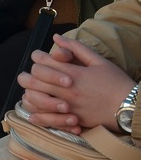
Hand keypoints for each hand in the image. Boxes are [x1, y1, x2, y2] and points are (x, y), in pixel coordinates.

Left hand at [19, 35, 136, 131]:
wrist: (132, 109)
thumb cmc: (117, 83)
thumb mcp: (99, 61)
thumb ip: (76, 48)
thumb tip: (56, 38)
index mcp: (74, 73)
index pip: (42, 62)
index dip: (37, 57)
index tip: (39, 58)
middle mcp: (68, 90)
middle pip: (34, 80)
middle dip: (29, 75)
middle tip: (32, 74)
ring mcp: (69, 106)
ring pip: (36, 100)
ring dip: (31, 94)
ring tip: (34, 90)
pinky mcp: (73, 120)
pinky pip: (48, 119)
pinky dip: (38, 115)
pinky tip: (35, 111)